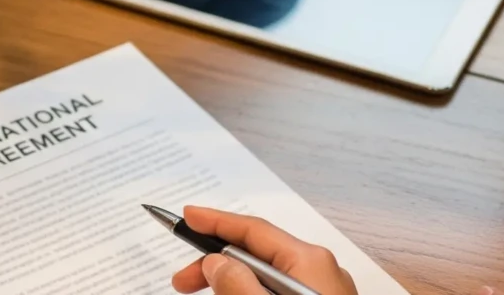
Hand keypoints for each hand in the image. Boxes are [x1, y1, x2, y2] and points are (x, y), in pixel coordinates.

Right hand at [168, 207, 356, 294]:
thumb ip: (238, 285)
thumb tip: (217, 262)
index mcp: (309, 262)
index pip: (254, 231)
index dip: (216, 222)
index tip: (186, 216)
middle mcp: (319, 272)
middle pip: (258, 256)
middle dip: (217, 264)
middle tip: (181, 282)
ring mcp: (322, 293)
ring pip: (266, 280)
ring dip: (233, 286)